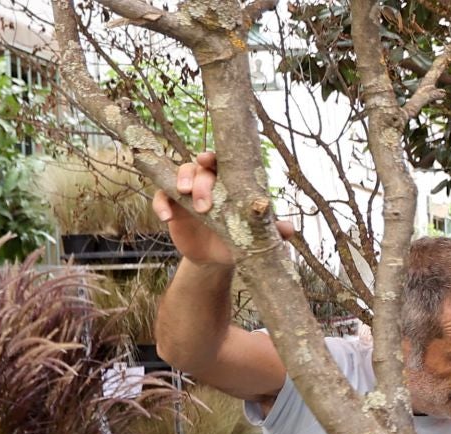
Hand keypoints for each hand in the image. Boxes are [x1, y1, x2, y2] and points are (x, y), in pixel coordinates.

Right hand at [150, 151, 295, 266]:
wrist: (215, 259)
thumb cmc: (238, 240)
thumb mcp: (253, 237)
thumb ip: (270, 231)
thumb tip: (289, 229)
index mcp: (229, 184)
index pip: (221, 164)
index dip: (213, 158)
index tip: (208, 160)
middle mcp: (207, 183)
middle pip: (200, 168)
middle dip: (200, 180)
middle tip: (203, 204)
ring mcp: (187, 192)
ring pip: (179, 174)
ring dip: (180, 181)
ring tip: (184, 196)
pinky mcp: (172, 206)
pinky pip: (161, 197)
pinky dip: (161, 204)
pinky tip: (166, 218)